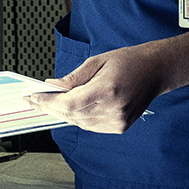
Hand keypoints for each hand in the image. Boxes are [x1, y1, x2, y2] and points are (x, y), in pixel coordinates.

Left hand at [27, 41, 168, 133]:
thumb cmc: (129, 61)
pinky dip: (78, 118)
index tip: (33, 98)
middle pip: (72, 114)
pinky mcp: (119, 127)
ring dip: (63, 114)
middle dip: (51, 108)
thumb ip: (73, 77)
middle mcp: (113, 109)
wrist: (156, 71)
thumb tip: (52, 86)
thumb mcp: (97, 61)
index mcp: (107, 90)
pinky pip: (90, 126)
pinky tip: (70, 108)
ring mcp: (117, 121)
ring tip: (49, 104)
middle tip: (34, 101)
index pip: (69, 103)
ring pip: (79, 123)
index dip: (48, 102)